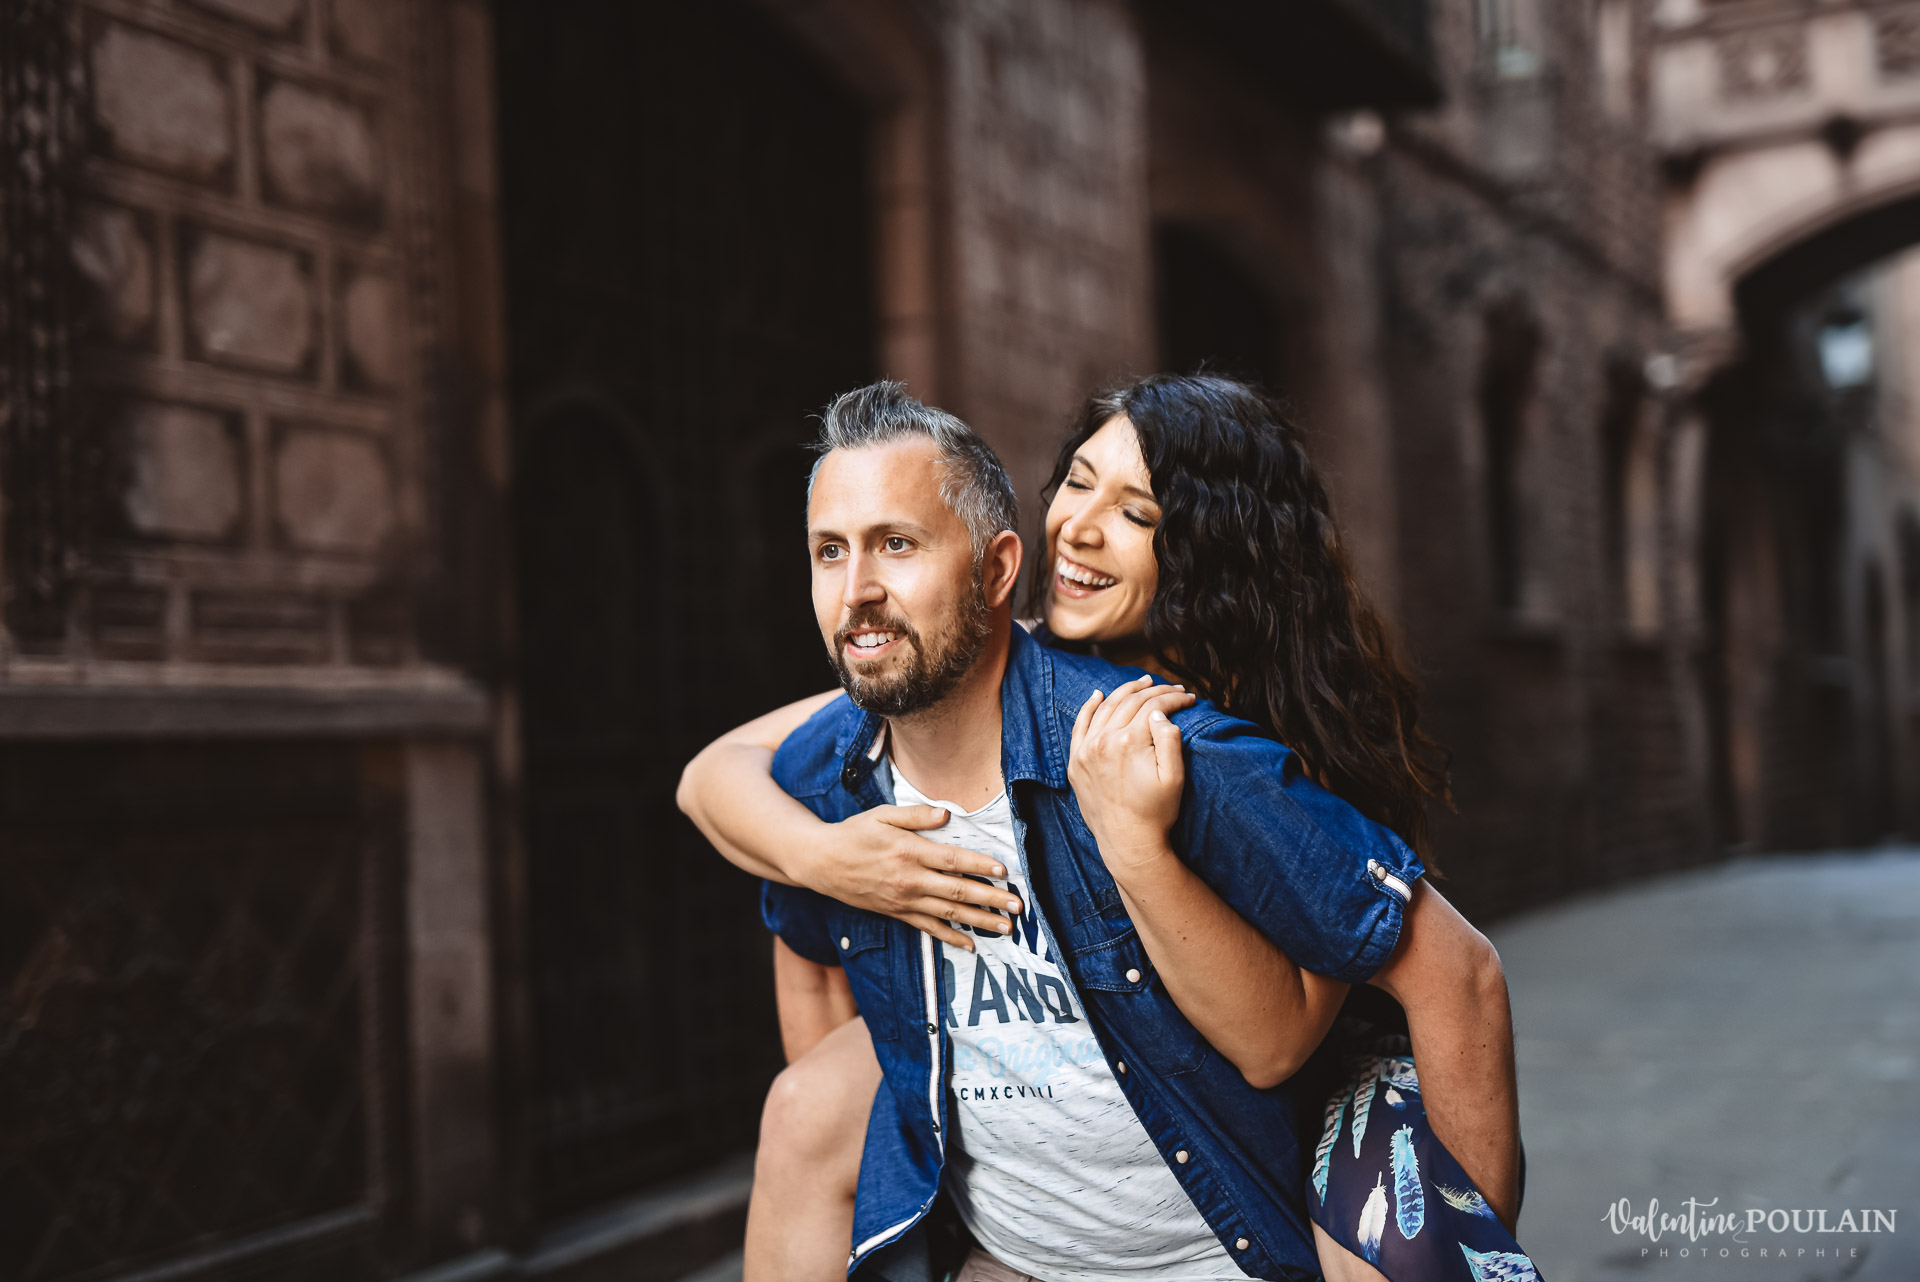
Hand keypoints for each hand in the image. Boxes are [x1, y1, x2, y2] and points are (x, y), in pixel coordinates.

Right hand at [797, 805, 1024, 949]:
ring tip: (1005, 928)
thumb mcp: (881, 815)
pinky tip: (970, 945)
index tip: (1004, 871)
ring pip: (948, 913)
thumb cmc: (854, 833)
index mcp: (909, 851)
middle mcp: (910, 879)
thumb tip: (945, 814)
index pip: (952, 860)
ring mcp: (904, 900)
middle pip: (957, 890)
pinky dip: (950, 938)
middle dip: (991, 899)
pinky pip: (928, 928)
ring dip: (979, 921)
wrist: (822, 863)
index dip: (979, 865)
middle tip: (1018, 906)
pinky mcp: (897, 913)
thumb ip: (915, 815)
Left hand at [1068, 675, 1195, 874]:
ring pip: (1106, 708)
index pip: (1154, 706)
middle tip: (1171, 687)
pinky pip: (1080, 725)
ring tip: (1143, 682)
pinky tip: (1098, 694)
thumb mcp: (1174, 778)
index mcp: (1130, 742)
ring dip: (1126, 691)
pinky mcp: (1076, 761)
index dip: (1174, 698)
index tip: (1189, 698)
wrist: (1127, 842)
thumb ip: (1170, 740)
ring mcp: (1086, 750)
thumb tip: (1159, 713)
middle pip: (1131, 702)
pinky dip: (1089, 707)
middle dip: (1155, 691)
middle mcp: (1104, 741)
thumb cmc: (1156, 812)